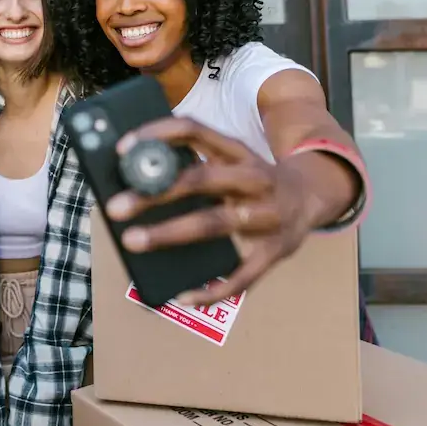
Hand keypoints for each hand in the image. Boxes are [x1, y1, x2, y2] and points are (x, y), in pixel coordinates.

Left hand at [105, 117, 317, 306]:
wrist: (311, 197)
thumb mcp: (228, 161)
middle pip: (200, 179)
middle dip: (155, 193)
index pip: (194, 130)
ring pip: (214, 222)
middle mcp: (253, 178)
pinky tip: (183, 295)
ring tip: (133, 241)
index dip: (158, 135)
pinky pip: (243, 274)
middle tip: (115, 207)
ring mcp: (267, 214)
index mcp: (236, 151)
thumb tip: (131, 177)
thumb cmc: (250, 181)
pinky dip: (213, 287)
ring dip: (170, 233)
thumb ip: (190, 164)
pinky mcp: (276, 250)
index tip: (122, 149)